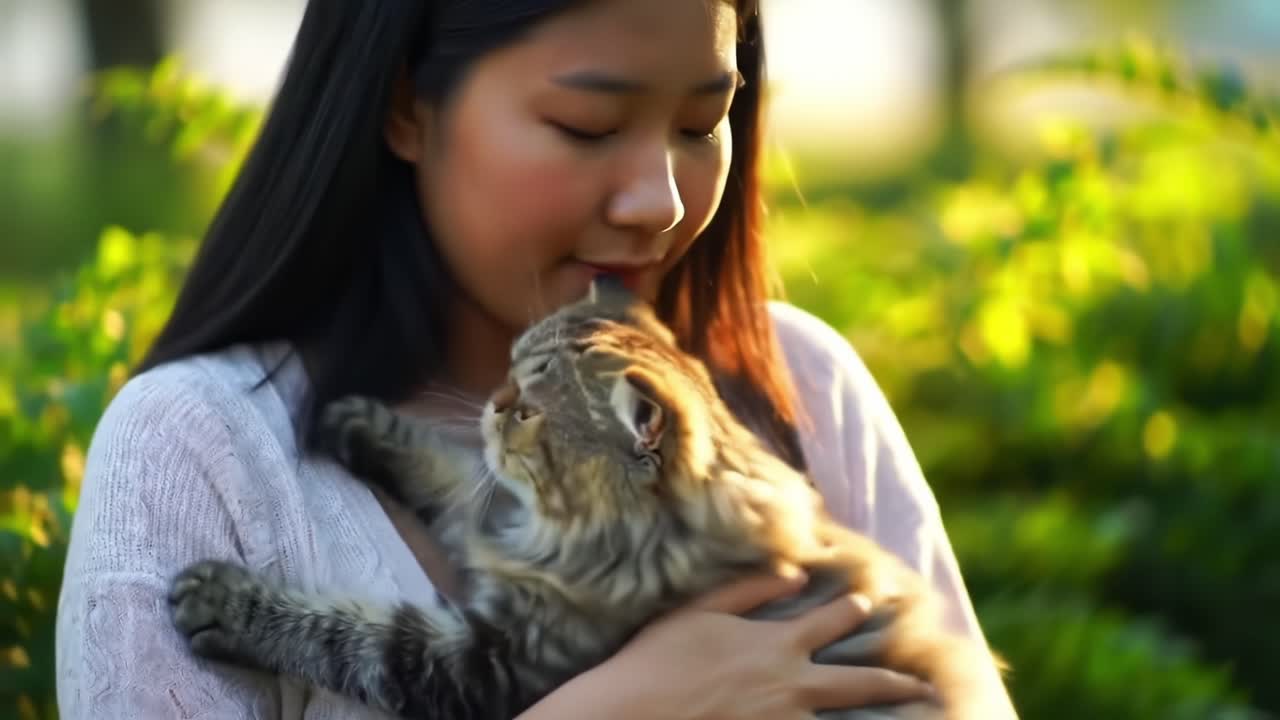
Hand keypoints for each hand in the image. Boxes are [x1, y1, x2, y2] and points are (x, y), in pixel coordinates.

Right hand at [526, 567, 935, 719]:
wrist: (634, 711)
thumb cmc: (661, 658)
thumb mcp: (703, 610)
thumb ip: (752, 587)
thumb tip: (795, 572)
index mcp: (776, 645)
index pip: (831, 621)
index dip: (857, 608)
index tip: (876, 599)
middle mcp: (791, 685)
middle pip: (859, 683)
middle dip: (895, 682)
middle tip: (925, 686)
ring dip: (875, 717)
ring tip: (908, 718)